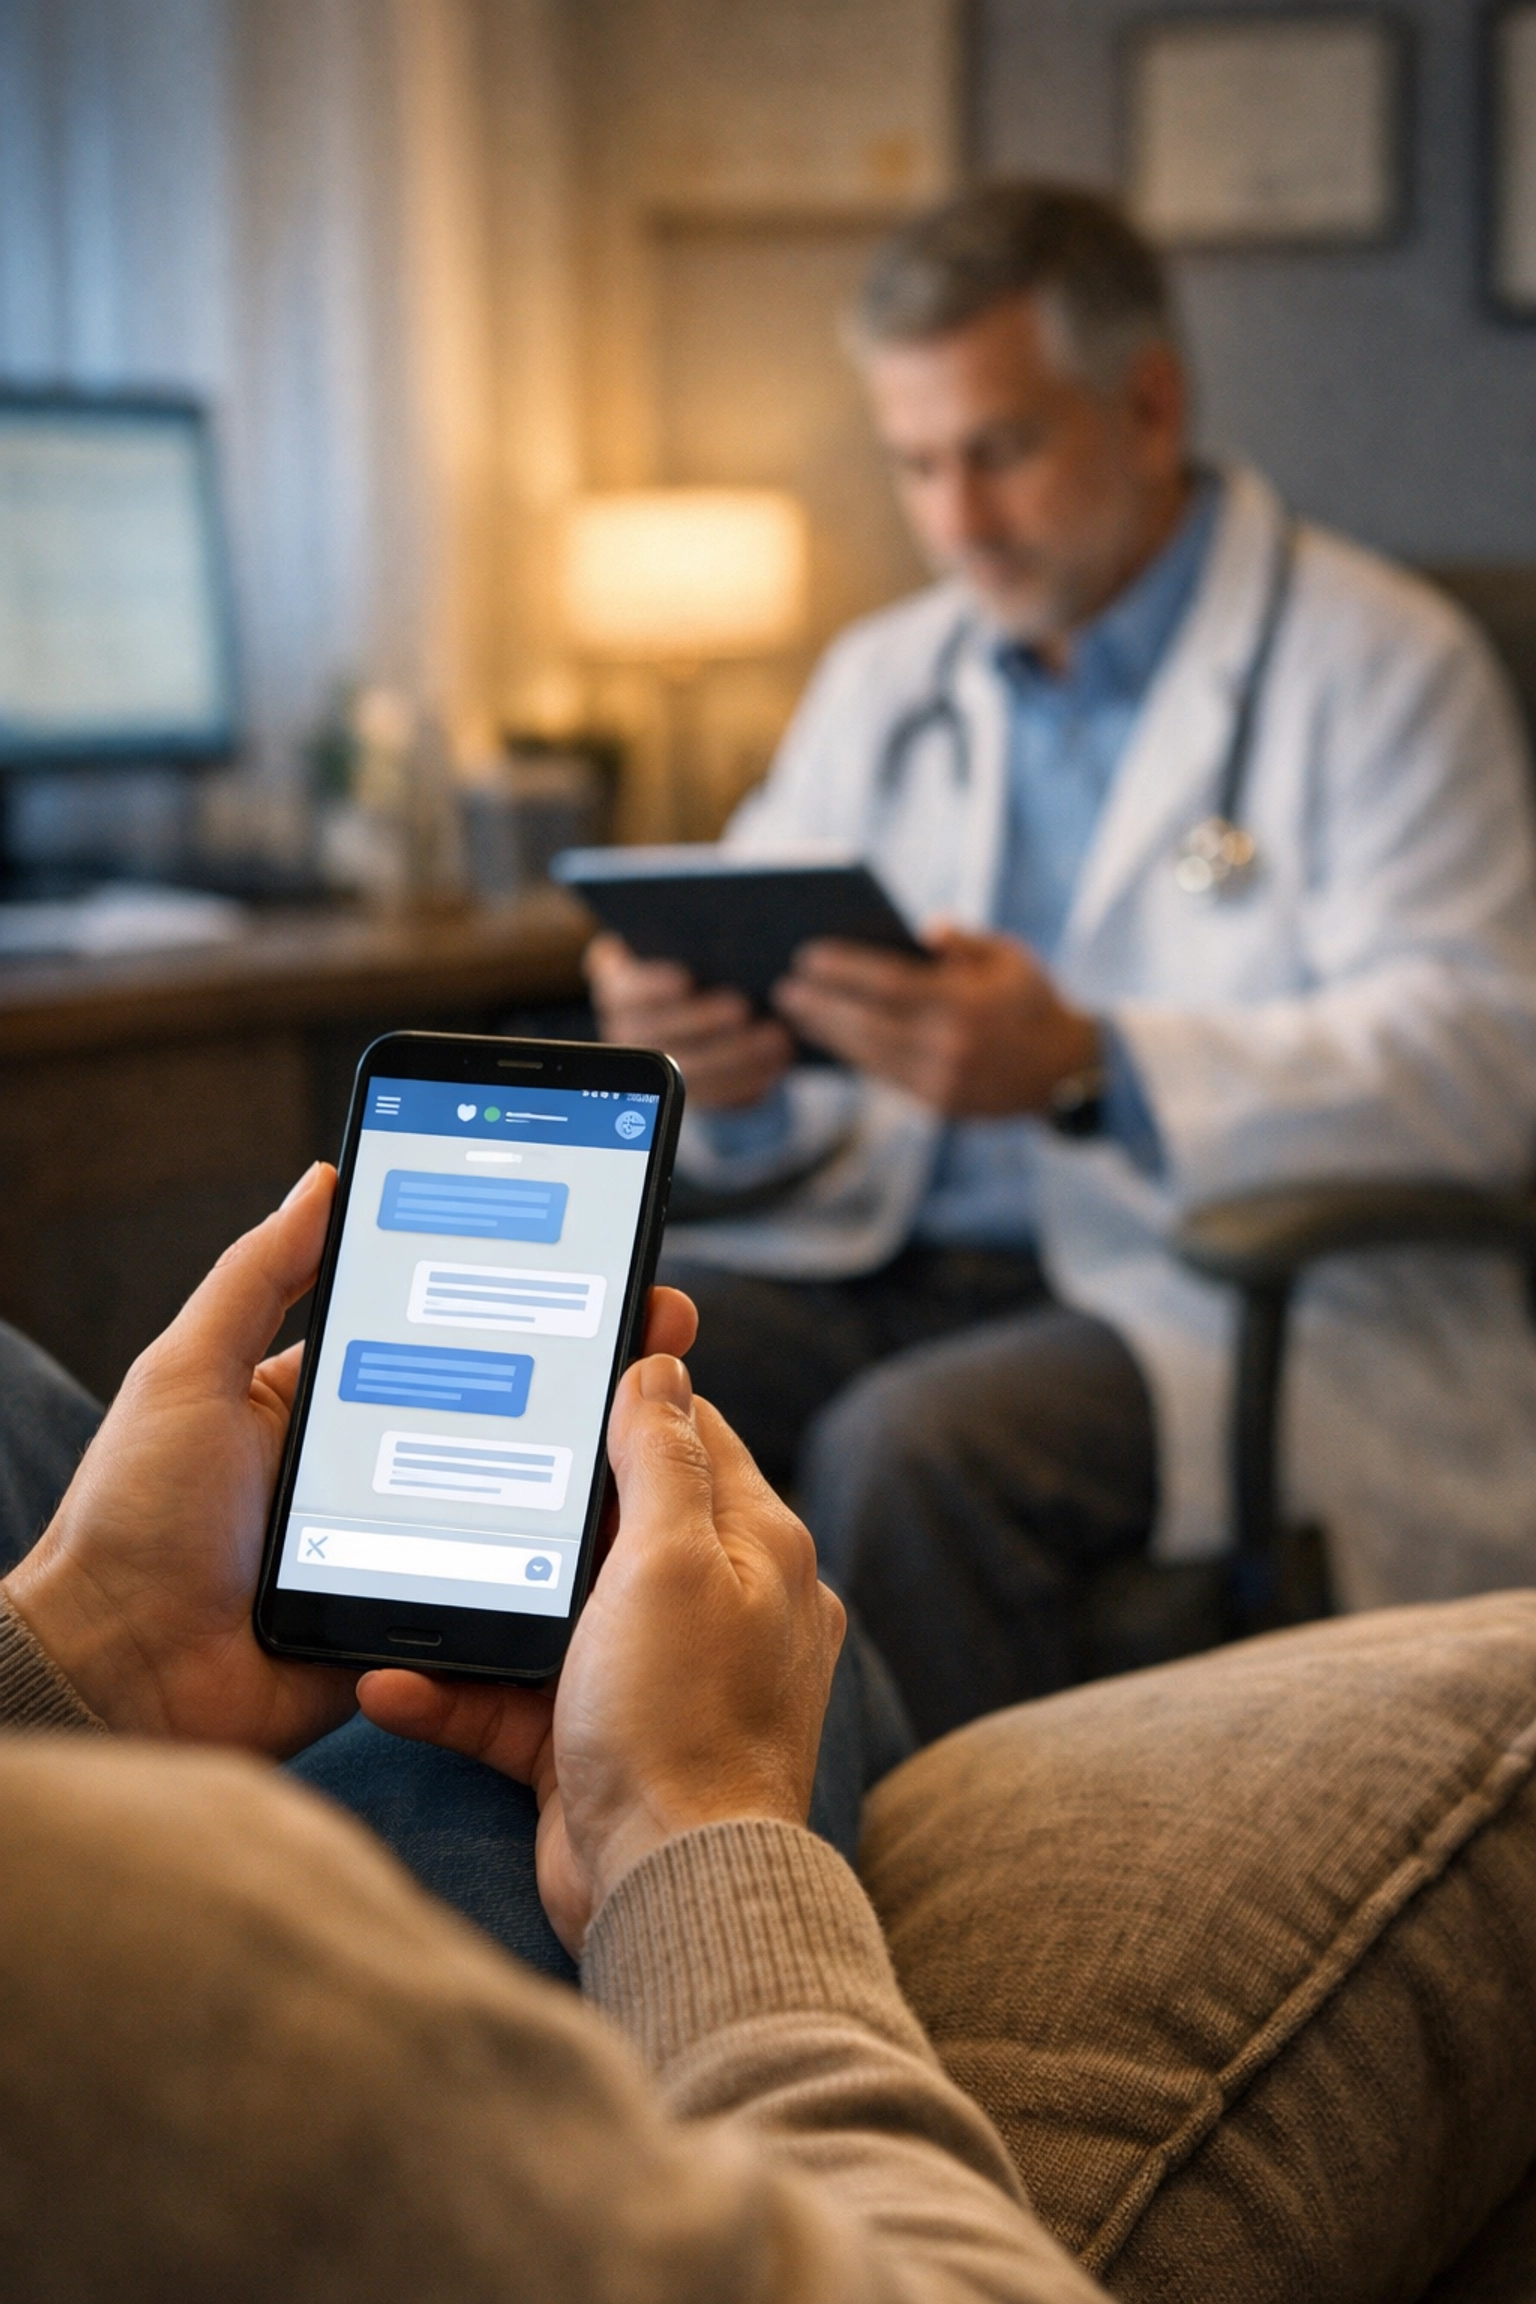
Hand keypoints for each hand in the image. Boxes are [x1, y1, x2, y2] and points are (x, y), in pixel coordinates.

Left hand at [2, 1164, 702, 1762]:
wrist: (118, 1673)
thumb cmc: (136, 1516)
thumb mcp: (189, 1373)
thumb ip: (259, 1276)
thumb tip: (325, 1177)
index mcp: (331, 1400)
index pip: (447, 1331)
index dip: (522, 1296)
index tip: (598, 1255)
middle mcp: (382, 1466)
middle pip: (506, 1407)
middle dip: (590, 1367)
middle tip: (663, 1324)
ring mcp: (409, 1543)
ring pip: (522, 1494)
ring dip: (593, 1459)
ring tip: (664, 1413)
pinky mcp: (420, 1615)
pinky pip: (502, 1584)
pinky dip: (560, 1560)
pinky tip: (624, 1518)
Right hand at [359, 1356, 844, 1954]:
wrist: (667, 1891)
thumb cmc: (685, 1720)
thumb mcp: (673, 1561)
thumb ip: (660, 1459)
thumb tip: (660, 1367)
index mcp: (754, 1550)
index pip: (694, 1439)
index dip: (630, 1397)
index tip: (561, 1366)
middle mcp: (711, 1611)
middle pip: (610, 1523)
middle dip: (531, 1503)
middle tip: (457, 1459)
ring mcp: (651, 1680)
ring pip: (547, 1615)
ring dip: (471, 1606)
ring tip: (399, 1576)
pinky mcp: (591, 1747)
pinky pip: (510, 1701)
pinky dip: (452, 1693)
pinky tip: (389, 1684)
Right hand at [586, 931, 792, 1110]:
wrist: (706, 1006)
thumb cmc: (703, 957)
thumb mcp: (694, 940)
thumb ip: (696, 933)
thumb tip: (720, 922)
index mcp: (618, 981)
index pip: (625, 989)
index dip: (652, 986)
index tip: (686, 977)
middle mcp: (626, 1025)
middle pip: (656, 1033)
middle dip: (702, 1021)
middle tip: (742, 1006)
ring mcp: (657, 1061)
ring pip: (689, 1069)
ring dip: (736, 1053)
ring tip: (775, 1035)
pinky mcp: (691, 1089)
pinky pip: (716, 1093)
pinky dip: (749, 1076)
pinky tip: (779, 1057)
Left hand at [773, 922, 1099, 1117]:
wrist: (1066, 1070)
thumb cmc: (1030, 1000)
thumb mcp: (1009, 956)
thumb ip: (963, 940)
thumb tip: (922, 929)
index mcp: (966, 1003)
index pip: (889, 984)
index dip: (843, 970)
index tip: (807, 955)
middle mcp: (951, 1047)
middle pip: (868, 1024)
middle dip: (821, 1006)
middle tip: (783, 988)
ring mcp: (943, 1082)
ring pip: (869, 1056)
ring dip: (827, 1034)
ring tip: (795, 1012)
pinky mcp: (937, 1106)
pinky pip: (883, 1078)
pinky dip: (852, 1057)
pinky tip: (828, 1038)